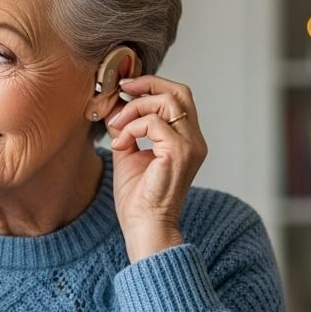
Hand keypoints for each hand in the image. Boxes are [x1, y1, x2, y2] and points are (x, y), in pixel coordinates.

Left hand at [104, 75, 207, 261]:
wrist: (145, 227)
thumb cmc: (139, 200)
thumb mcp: (129, 154)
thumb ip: (127, 128)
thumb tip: (116, 106)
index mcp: (187, 140)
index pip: (178, 98)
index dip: (152, 86)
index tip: (125, 88)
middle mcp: (194, 141)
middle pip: (180, 92)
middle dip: (148, 84)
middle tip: (122, 89)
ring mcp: (190, 145)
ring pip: (167, 101)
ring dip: (135, 108)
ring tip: (117, 127)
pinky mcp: (179, 152)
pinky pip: (154, 122)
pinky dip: (132, 128)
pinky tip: (121, 144)